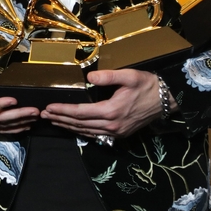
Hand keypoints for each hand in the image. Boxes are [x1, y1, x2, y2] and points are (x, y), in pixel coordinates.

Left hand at [41, 69, 169, 139]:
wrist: (166, 100)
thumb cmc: (147, 85)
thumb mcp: (129, 76)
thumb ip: (108, 76)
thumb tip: (89, 77)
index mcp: (111, 111)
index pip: (80, 113)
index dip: (63, 111)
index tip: (48, 108)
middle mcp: (112, 125)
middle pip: (79, 124)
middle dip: (60, 119)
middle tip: (43, 115)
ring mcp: (116, 132)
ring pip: (86, 131)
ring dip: (68, 126)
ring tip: (53, 120)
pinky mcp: (120, 134)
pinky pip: (95, 134)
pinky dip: (81, 131)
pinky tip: (73, 127)